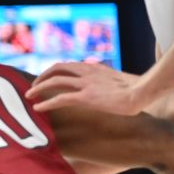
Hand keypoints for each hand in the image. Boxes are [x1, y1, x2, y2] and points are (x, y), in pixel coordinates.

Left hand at [26, 62, 150, 114]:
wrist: (145, 91)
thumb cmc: (138, 88)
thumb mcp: (120, 80)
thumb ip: (108, 81)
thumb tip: (107, 88)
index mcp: (95, 67)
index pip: (69, 65)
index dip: (55, 71)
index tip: (47, 79)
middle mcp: (87, 72)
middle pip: (57, 68)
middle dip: (42, 77)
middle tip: (33, 86)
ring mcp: (86, 84)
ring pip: (55, 81)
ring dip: (38, 88)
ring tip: (29, 96)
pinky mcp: (87, 97)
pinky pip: (61, 99)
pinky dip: (47, 103)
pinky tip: (38, 108)